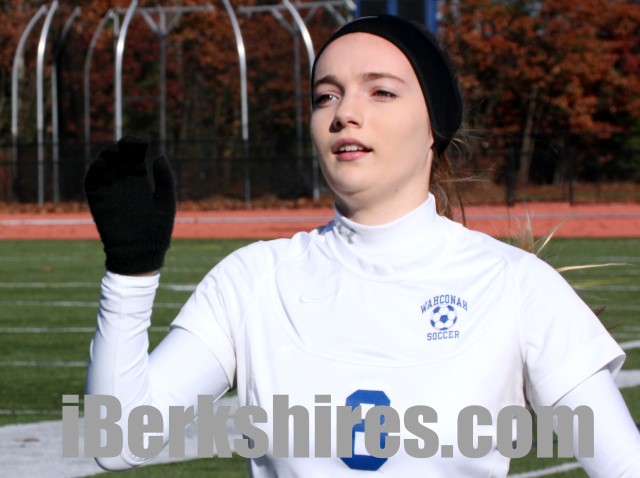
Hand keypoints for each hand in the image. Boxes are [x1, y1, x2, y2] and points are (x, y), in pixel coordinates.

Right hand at [84, 137, 175, 274]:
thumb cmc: (156, 231)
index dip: (136, 146)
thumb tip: (160, 156)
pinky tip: (102, 164)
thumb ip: (165, 180)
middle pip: (118, 158)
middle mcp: (123, 183)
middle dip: (122, 148)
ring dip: (107, 156)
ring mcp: (109, 191)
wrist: (140, 254)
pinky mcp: (97, 201)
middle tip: (128, 144)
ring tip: (115, 151)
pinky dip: (94, 172)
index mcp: (140, 182)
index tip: (142, 141)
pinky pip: (92, 182)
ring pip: (104, 166)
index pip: (135, 157)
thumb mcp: (165, 203)